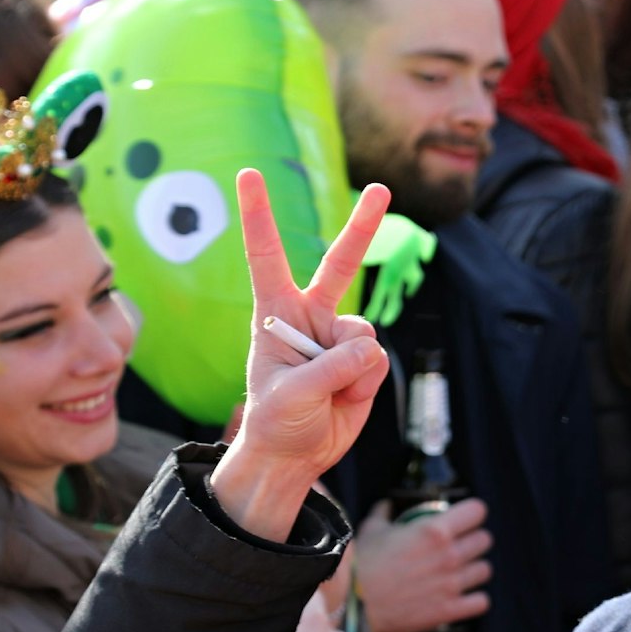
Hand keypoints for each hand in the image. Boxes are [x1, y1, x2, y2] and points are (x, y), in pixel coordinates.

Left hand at [209, 171, 391, 541]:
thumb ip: (329, 368)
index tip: (249, 174)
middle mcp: (310, 317)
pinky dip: (364, 383)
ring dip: (350, 367)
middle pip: (340, 263)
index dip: (258, 215)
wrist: (294, 457)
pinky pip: (377, 359)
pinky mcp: (363, 360)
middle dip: (363, 225)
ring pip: (363, 332)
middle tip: (381, 189)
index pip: (267, 256)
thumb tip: (366, 347)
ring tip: (327, 393)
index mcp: (275, 314)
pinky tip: (345, 398)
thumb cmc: (275, 423)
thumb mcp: (289, 396)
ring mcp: (339, 338)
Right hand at [354, 498, 492, 631]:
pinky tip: (462, 596)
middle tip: (460, 546)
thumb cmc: (362, 565)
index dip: (472, 513)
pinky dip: (474, 599)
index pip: (477, 511)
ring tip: (460, 572)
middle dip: (473, 541)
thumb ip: (385, 513)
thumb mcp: (372, 530)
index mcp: (435, 530)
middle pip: (484, 540)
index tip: (466, 518)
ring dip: (474, 569)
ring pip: (485, 570)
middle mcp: (449, 555)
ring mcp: (452, 583)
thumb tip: (387, 505)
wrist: (352, 605)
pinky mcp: (450, 609)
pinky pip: (482, 601)